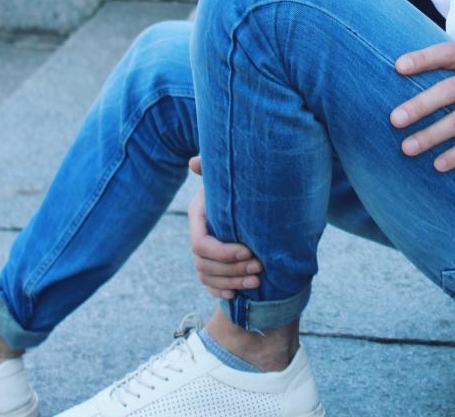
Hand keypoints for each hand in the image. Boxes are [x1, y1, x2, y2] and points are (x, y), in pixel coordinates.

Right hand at [187, 155, 261, 298]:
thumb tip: (194, 161)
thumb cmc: (237, 179)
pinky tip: (238, 293)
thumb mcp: (227, 174)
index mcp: (198, 216)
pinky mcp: (212, 263)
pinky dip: (222, 291)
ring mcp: (203, 252)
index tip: (248, 250)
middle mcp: (198, 235)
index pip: (200, 244)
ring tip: (258, 281)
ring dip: (232, 282)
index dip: (222, 252)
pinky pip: (209, 284)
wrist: (245, 192)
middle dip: (232, 270)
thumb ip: (213, 166)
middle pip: (204, 264)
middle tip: (260, 267)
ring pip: (207, 276)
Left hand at [390, 42, 454, 171]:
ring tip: (407, 147)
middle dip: (420, 106)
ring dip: (431, 136)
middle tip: (395, 119)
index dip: (422, 59)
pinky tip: (438, 164)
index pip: (447, 52)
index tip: (398, 67)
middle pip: (449, 91)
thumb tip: (404, 70)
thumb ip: (454, 63)